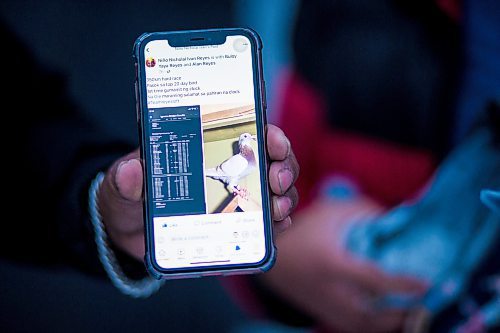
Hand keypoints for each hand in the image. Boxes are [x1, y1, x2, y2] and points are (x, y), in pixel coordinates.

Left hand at [97, 124, 298, 259]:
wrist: (128, 233)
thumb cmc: (130, 199)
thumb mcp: (123, 186)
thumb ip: (125, 180)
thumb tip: (132, 170)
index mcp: (206, 150)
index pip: (247, 134)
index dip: (267, 134)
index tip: (272, 141)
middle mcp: (229, 172)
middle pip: (271, 162)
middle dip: (283, 167)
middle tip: (276, 178)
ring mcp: (235, 199)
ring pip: (276, 192)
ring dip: (284, 197)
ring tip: (277, 207)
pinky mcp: (236, 226)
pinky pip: (266, 224)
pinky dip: (277, 225)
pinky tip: (276, 227)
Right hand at [261, 197, 427, 332]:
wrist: (271, 253)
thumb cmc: (305, 228)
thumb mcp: (333, 211)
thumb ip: (364, 213)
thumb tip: (394, 221)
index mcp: (331, 263)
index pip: (373, 280)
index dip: (402, 285)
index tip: (425, 285)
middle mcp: (327, 289)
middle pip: (367, 317)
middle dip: (398, 317)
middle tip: (421, 307)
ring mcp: (321, 304)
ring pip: (358, 328)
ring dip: (386, 327)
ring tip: (408, 317)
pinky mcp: (318, 311)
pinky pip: (347, 327)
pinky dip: (369, 328)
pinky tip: (385, 320)